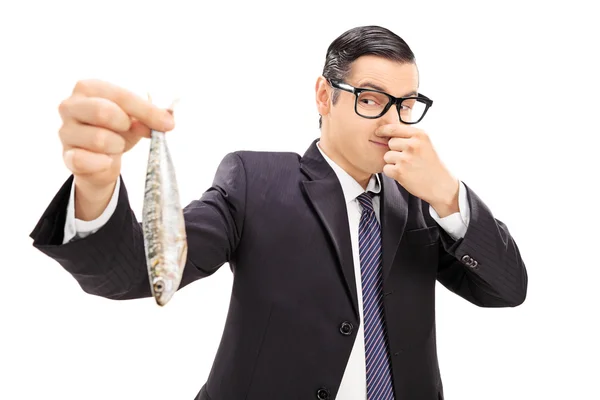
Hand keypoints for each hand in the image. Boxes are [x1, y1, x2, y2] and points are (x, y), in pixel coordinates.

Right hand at [58, 79, 175, 189]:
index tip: (168, 124)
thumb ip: (148, 118)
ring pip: (99, 138)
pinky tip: (106, 160)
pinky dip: (103, 163)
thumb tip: (166, 120)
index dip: (147, 111)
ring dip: (117, 146)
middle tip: (129, 130)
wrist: (100, 162)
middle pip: (104, 112)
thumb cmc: (116, 132)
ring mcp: (65, 131)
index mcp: (88, 88)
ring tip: (116, 146)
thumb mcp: (135, 120)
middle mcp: (70, 105)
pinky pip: (86, 160)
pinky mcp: (67, 156)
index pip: (122, 96)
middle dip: (125, 125)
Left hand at [376, 124, 458, 214]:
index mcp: (420, 135)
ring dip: (393, 162)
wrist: (441, 185)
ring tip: (407, 167)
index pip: (394, 128)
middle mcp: (413, 145)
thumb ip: (410, 137)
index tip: (378, 132)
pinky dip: (392, 173)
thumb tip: (389, 131)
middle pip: (390, 142)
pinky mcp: (400, 172)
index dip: (384, 130)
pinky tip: (405, 174)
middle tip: (407, 158)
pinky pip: (386, 168)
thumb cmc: (433, 165)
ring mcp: (406, 158)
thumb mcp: (426, 144)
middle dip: (395, 150)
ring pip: (387, 156)